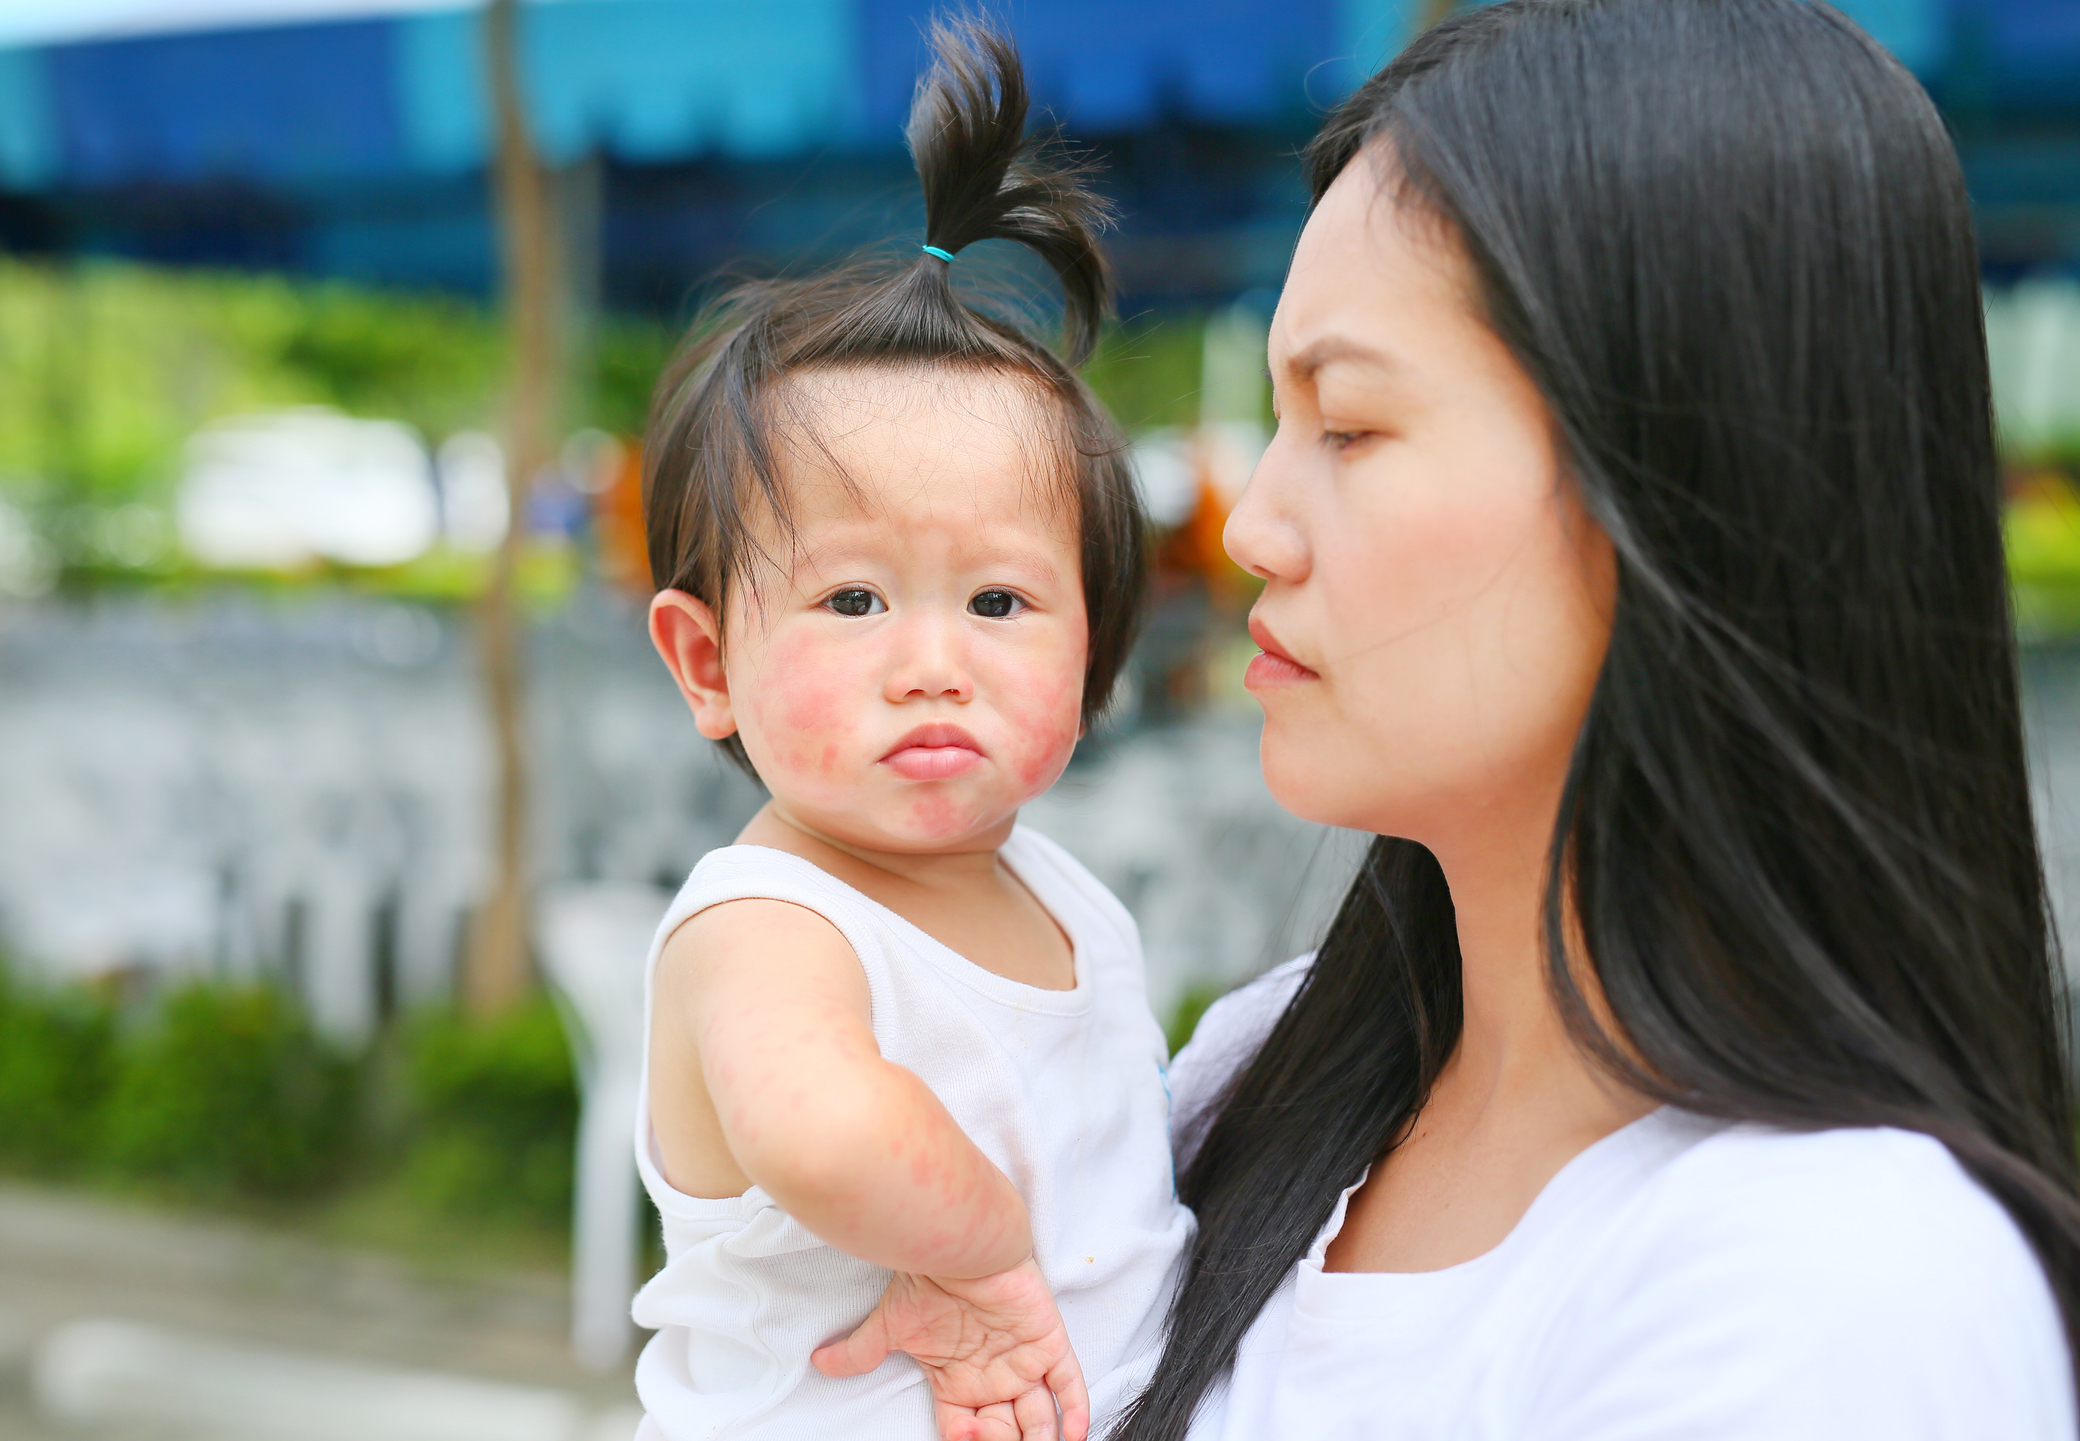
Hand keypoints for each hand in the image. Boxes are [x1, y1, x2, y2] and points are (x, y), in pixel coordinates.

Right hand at [812, 1256, 1088, 1440]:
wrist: (961, 1242)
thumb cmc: (931, 1279)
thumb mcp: (891, 1323)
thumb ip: (860, 1350)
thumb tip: (820, 1362)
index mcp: (958, 1383)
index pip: (964, 1432)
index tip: (960, 1438)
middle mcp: (992, 1379)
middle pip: (1002, 1433)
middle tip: (989, 1439)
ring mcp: (1023, 1363)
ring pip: (1038, 1418)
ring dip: (1037, 1439)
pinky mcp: (1048, 1344)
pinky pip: (1069, 1385)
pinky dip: (1075, 1412)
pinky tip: (1073, 1435)